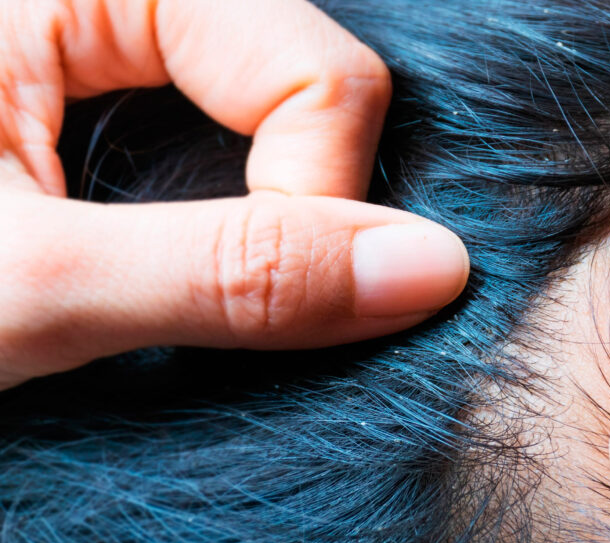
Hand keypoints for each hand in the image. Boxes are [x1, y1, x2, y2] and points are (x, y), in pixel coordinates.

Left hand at [0, 0, 467, 389]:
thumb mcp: (34, 282)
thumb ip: (229, 271)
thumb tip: (435, 269)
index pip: (312, 68)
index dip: (310, 203)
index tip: (237, 305)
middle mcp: (110, 10)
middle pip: (311, 93)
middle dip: (303, 216)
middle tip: (227, 312)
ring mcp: (105, 65)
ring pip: (279, 137)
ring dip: (279, 236)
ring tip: (206, 309)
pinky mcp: (99, 128)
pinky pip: (230, 168)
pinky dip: (245, 243)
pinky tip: (199, 292)